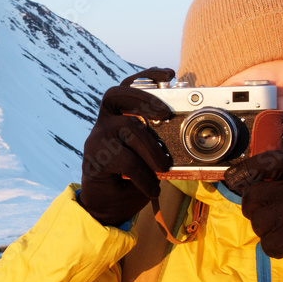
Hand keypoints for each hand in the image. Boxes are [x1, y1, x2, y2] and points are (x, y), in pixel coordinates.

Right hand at [78, 68, 174, 225]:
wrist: (106, 207)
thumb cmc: (130, 180)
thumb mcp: (149, 158)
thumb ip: (159, 144)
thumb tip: (187, 140)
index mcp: (118, 116)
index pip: (128, 87)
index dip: (147, 76)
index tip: (169, 74)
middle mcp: (105, 122)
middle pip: (120, 95)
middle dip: (146, 99)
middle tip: (166, 114)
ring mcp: (98, 138)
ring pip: (130, 128)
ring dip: (153, 149)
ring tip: (164, 168)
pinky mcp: (94, 157)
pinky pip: (126, 160)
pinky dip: (144, 176)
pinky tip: (151, 187)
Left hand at [223, 150, 282, 281]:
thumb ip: (279, 187)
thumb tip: (242, 183)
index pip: (274, 161)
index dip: (250, 165)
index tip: (234, 176)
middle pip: (254, 195)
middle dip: (253, 210)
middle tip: (269, 220)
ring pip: (257, 221)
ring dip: (265, 232)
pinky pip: (267, 243)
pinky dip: (274, 249)